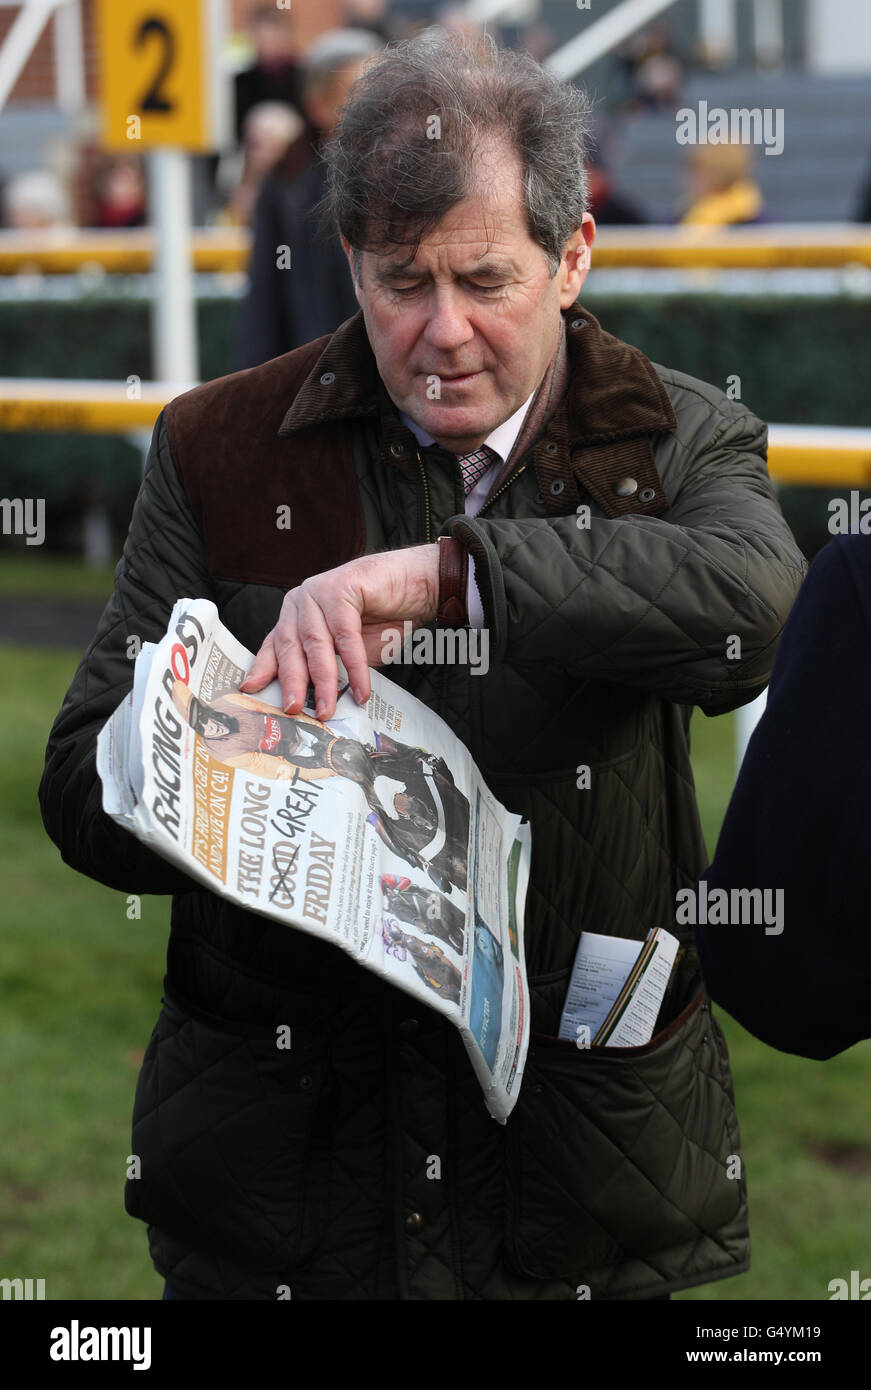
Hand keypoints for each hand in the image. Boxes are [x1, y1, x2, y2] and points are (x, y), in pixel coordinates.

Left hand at [241, 545, 440, 719]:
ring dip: (323, 681)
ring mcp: (319, 591)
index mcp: (296, 614)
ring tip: (327, 709)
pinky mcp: (342, 588)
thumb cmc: (383, 619)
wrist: (416, 585)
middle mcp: (302, 600)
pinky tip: (359, 690)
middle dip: (292, 682)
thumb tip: (312, 704)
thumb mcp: (346, 652)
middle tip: (293, 709)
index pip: (275, 645)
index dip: (264, 668)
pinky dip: (353, 666)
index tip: (252, 689)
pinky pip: (345, 635)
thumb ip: (328, 669)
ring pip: (316, 643)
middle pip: (291, 646)